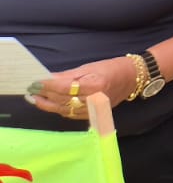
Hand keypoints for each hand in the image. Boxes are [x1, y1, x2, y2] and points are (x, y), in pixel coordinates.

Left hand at [25, 57, 139, 117]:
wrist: (132, 79)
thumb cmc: (111, 68)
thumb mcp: (89, 67)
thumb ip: (67, 75)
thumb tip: (47, 78)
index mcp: (95, 85)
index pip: (64, 87)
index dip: (48, 86)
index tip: (34, 82)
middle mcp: (93, 100)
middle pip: (62, 100)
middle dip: (44, 95)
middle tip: (30, 89)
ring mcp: (93, 110)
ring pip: (64, 110)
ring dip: (47, 104)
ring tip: (34, 98)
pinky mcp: (92, 116)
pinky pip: (70, 114)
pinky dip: (58, 109)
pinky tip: (49, 104)